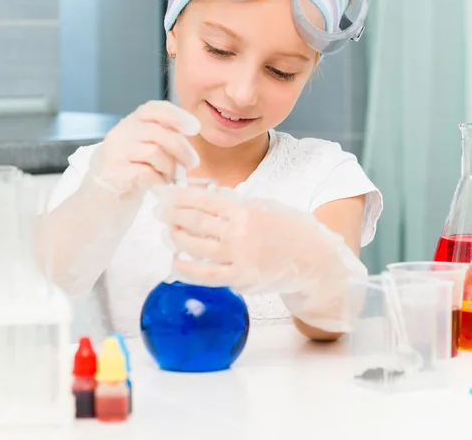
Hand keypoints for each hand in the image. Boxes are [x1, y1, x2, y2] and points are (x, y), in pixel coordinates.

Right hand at [88, 101, 200, 195]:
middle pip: (159, 132)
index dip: (177, 115)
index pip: (153, 109)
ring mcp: (114, 154)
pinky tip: (157, 185)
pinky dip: (160, 180)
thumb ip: (162, 139)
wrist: (99, 205)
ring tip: (168, 177)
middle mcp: (118, 135)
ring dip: (170, 167)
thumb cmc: (128, 176)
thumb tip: (190, 133)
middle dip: (182, 148)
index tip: (194, 127)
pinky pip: (148, 173)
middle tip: (192, 163)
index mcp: (129, 125)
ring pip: (155, 152)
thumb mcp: (144, 150)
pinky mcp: (114, 175)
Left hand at [155, 186, 367, 331]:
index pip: (204, 200)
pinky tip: (176, 262)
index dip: (180, 196)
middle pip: (195, 221)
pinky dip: (188, 269)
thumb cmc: (289, 230)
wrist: (314, 259)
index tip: (164, 194)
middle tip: (157, 212)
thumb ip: (236, 204)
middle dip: (172, 214)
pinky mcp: (241, 278)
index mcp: (245, 209)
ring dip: (176, 237)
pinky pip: (207, 275)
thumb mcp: (265, 207)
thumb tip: (207, 198)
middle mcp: (239, 231)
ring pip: (196, 246)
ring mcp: (239, 256)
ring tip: (167, 232)